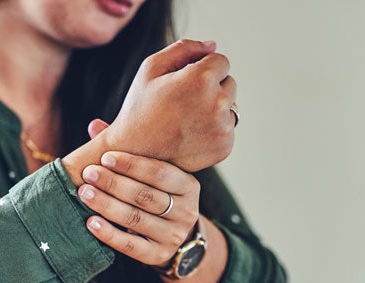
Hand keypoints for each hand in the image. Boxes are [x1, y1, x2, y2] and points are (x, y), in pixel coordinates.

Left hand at [78, 150, 199, 267]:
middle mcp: (187, 212)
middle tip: (89, 174)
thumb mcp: (149, 174)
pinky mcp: (158, 255)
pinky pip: (130, 245)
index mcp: (188, 186)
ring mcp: (174, 236)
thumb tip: (94, 126)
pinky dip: (109, 234)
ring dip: (107, 205)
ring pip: (136, 219)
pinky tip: (91, 222)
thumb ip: (128, 149)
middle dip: (114, 183)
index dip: (132, 164)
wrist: (170, 238)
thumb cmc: (154, 195)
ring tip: (84, 193)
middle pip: (146, 196)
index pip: (160, 172)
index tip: (105, 156)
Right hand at [103, 39, 237, 171]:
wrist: (134, 153)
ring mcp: (223, 128)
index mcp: (201, 79)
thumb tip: (212, 46)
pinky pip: (227, 129)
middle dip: (212, 89)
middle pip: (230, 84)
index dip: (203, 69)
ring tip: (187, 120)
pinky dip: (214, 131)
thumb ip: (184, 49)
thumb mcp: (152, 68)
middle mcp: (217, 103)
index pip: (222, 62)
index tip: (186, 83)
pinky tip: (191, 135)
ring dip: (215, 110)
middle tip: (184, 103)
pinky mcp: (225, 147)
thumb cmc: (140, 109)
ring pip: (230, 108)